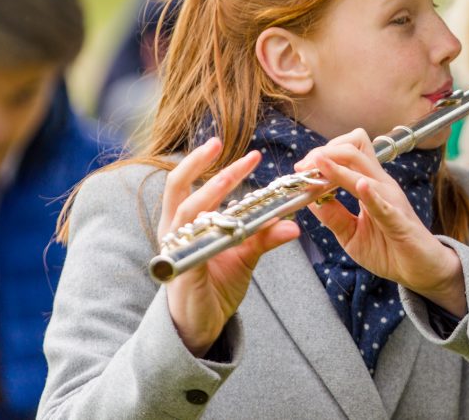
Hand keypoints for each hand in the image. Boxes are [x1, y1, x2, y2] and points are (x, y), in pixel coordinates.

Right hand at [159, 138, 300, 355]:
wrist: (202, 325)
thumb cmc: (216, 285)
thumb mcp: (245, 256)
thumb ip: (263, 237)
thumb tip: (293, 223)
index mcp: (185, 222)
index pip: (190, 182)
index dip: (208, 161)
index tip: (241, 150)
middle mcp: (175, 231)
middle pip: (178, 187)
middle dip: (200, 163)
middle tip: (221, 144)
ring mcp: (175, 249)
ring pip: (187, 210)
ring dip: (213, 189)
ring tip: (236, 173)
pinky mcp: (183, 271)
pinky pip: (196, 245)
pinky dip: (218, 231)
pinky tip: (236, 223)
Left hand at [295, 129, 466, 315]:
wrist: (420, 272)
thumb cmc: (389, 249)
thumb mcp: (350, 233)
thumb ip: (331, 215)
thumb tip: (308, 198)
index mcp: (370, 184)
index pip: (348, 151)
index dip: (323, 153)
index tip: (301, 168)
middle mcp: (381, 185)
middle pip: (354, 149)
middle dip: (324, 154)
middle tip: (303, 168)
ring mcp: (392, 201)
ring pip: (364, 172)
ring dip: (337, 170)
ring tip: (316, 168)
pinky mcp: (400, 222)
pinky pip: (384, 205)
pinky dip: (370, 195)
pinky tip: (360, 187)